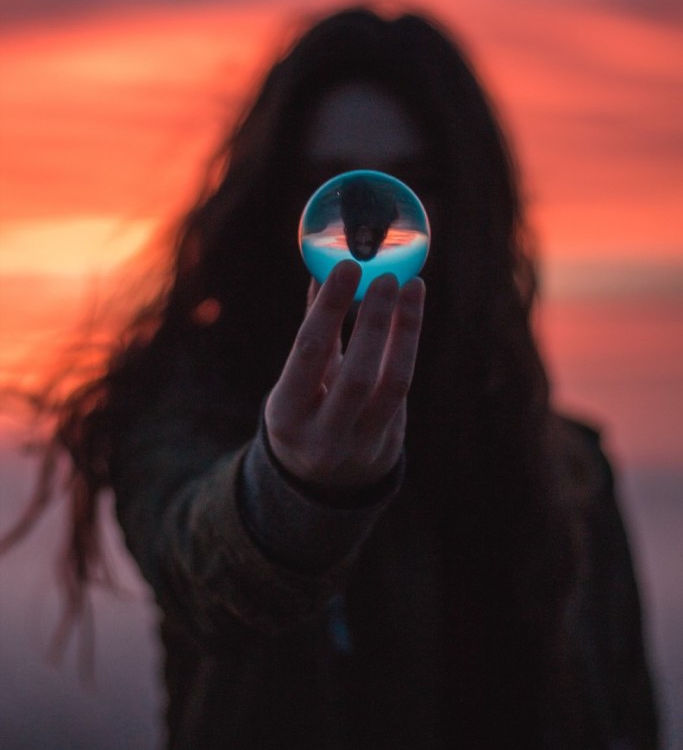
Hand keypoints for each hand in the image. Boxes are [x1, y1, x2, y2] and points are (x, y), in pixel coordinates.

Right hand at [265, 260, 424, 492]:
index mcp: (286, 413)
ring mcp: (360, 444)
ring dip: (403, 330)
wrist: (325, 482)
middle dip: (373, 322)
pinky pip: (403, 388)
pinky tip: (412, 311)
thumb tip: (322, 271)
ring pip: (390, 383)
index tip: (346, 267)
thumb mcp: (298, 379)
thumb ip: (313, 331)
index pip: (308, 354)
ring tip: (410, 285)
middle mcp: (321, 435)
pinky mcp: (390, 442)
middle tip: (385, 276)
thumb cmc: (307, 411)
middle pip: (355, 375)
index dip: (329, 309)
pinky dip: (409, 345)